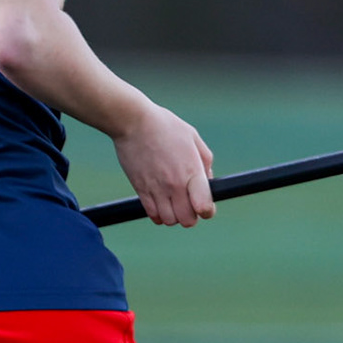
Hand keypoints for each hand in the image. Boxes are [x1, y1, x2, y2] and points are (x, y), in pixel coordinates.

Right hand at [112, 100, 215, 226]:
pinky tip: (160, 202)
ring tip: (173, 203)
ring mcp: (157, 189)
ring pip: (170, 221)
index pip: (204, 207)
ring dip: (174, 216)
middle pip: (187, 221)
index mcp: (192, 171)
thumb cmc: (164, 126)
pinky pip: (153, 215)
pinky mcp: (141, 189)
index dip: (208, 210)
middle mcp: (175, 184)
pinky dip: (159, 214)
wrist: (133, 122)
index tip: (204, 205)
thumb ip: (204, 161)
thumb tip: (209, 181)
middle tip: (188, 204)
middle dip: (191, 216)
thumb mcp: (193, 137)